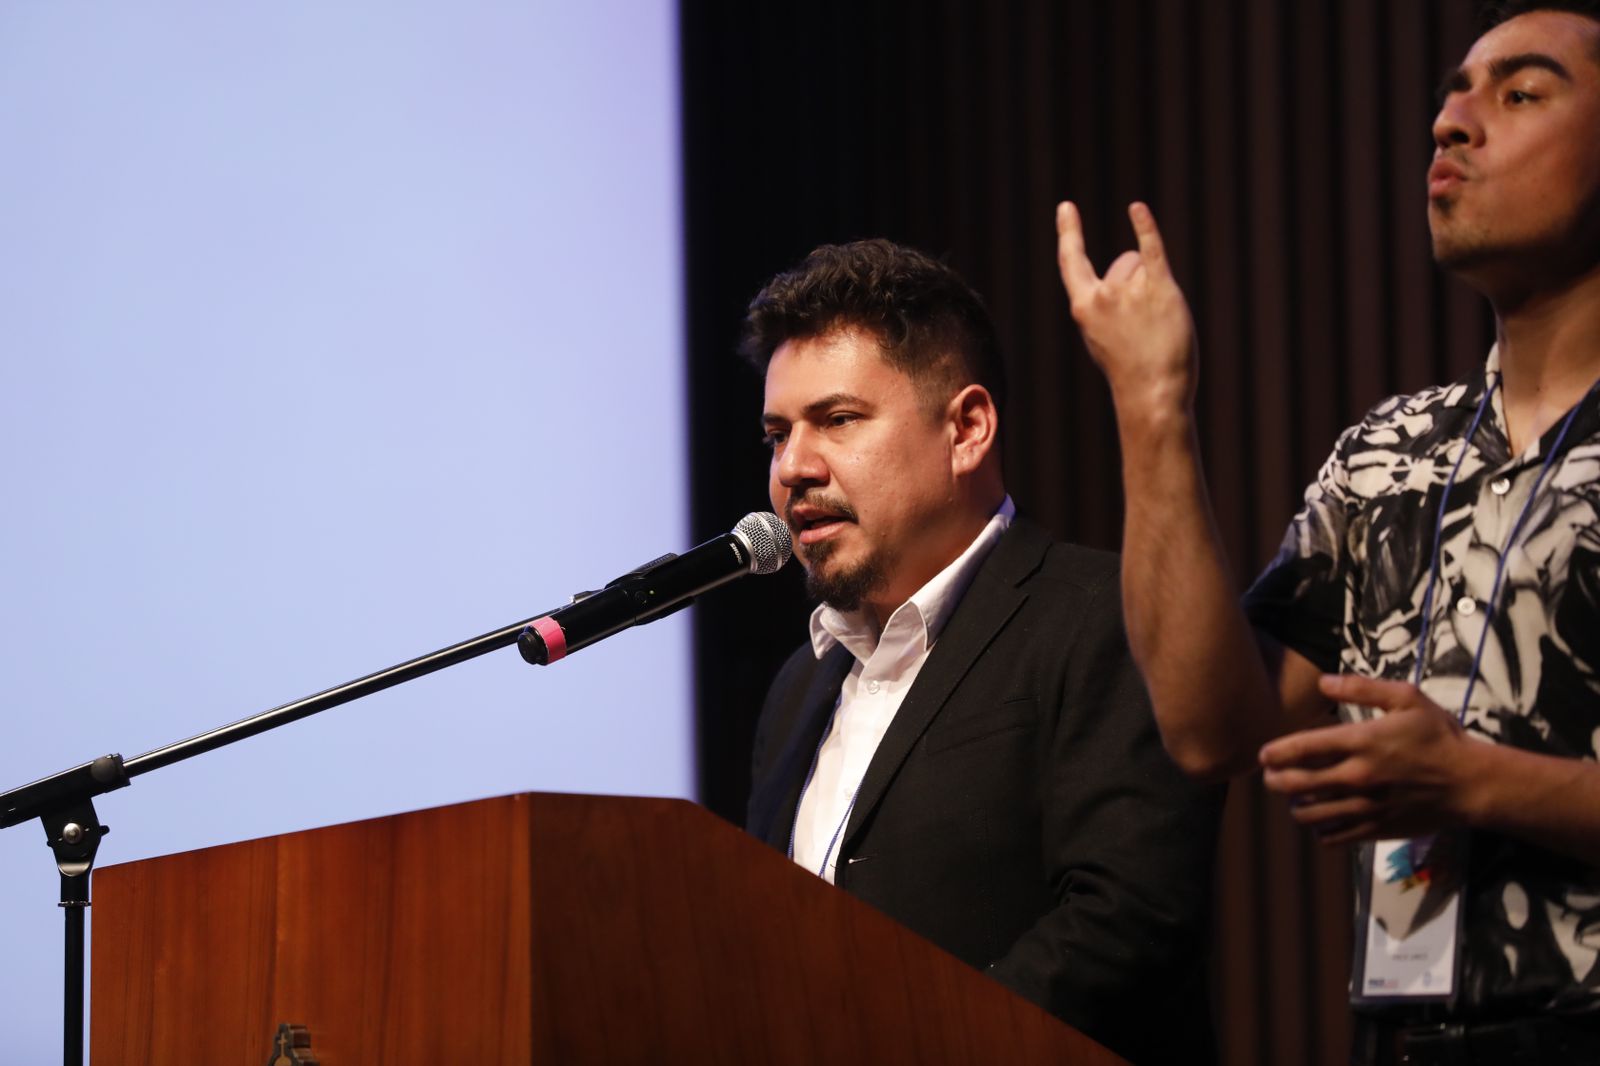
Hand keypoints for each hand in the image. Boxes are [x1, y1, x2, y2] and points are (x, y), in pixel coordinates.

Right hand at [1054, 201, 1196, 414]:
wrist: (1152, 393)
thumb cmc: (1129, 369)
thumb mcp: (1101, 337)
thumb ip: (1105, 303)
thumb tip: (1131, 263)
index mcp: (1083, 307)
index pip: (1072, 261)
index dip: (1070, 232)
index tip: (1066, 207)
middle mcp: (1102, 295)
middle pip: (1123, 263)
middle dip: (1137, 282)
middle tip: (1143, 324)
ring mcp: (1130, 292)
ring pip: (1144, 267)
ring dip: (1154, 286)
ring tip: (1156, 323)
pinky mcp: (1160, 290)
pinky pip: (1152, 249)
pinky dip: (1144, 226)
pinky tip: (1136, 209)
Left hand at [1258, 674, 1481, 844]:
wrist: (1471, 782)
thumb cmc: (1439, 737)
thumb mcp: (1407, 698)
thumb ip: (1362, 688)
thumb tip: (1323, 682)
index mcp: (1362, 742)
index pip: (1302, 749)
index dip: (1275, 752)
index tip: (1263, 755)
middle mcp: (1357, 777)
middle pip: (1296, 784)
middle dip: (1275, 781)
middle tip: (1270, 777)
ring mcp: (1365, 807)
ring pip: (1310, 815)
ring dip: (1294, 806)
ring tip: (1294, 798)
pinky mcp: (1376, 829)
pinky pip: (1333, 837)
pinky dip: (1319, 829)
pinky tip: (1321, 819)